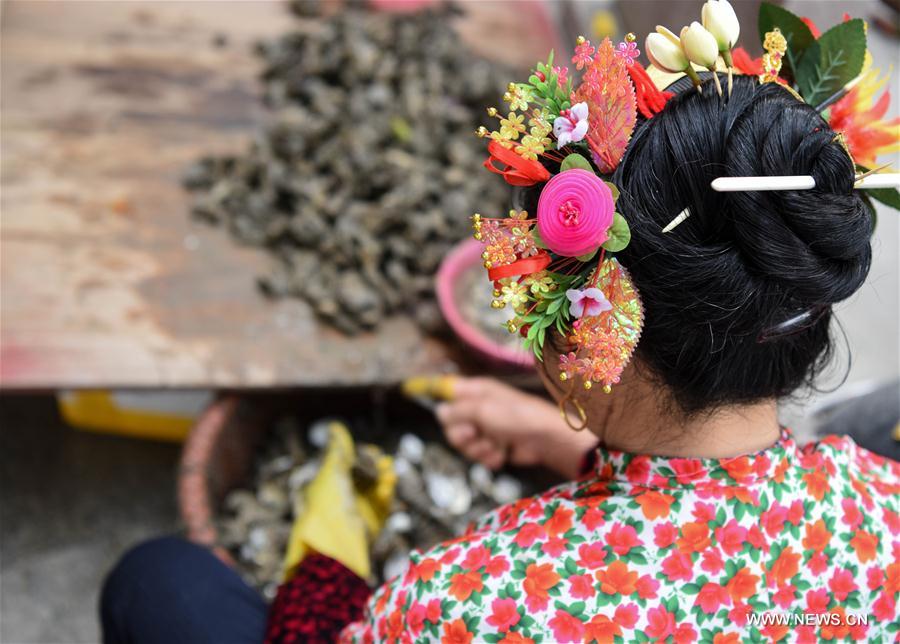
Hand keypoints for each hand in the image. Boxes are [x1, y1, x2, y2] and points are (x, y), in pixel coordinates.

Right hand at [436, 377, 597, 478]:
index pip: (447, 393)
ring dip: (479, 448)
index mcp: (475, 391)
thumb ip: (457, 411)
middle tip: (476, 433)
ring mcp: (485, 429)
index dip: (444, 405)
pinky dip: (489, 457)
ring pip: (463, 444)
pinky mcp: (492, 447)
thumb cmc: (516, 417)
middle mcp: (477, 409)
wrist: (544, 440)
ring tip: (495, 444)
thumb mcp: (482, 409)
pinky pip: (478, 456)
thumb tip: (438, 412)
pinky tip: (502, 452)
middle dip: (463, 435)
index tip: (447, 417)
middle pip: (450, 425)